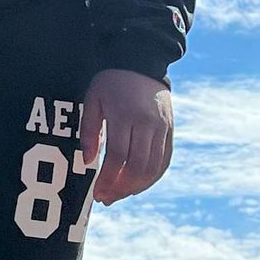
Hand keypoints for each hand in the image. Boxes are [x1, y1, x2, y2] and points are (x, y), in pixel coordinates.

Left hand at [79, 68, 172, 205]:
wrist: (142, 61)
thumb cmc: (111, 82)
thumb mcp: (92, 100)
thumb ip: (89, 131)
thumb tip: (88, 162)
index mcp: (124, 115)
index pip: (118, 157)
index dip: (107, 179)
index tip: (97, 193)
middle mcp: (147, 123)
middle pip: (137, 167)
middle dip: (120, 188)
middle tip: (106, 198)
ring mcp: (162, 127)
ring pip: (153, 167)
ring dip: (136, 187)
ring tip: (119, 194)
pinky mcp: (170, 130)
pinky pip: (165, 160)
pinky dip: (152, 177)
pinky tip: (137, 185)